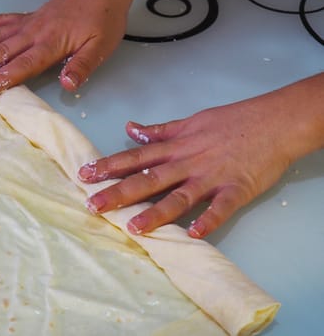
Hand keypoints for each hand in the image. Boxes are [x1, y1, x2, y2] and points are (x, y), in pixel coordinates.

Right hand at [0, 0, 139, 96]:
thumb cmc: (103, 20)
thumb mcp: (100, 47)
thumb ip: (82, 66)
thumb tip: (67, 85)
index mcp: (50, 44)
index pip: (22, 65)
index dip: (2, 78)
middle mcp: (34, 33)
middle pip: (0, 52)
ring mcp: (28, 23)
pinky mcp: (27, 16)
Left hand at [78, 75, 323, 237]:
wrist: (272, 121)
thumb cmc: (230, 121)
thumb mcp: (189, 121)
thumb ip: (159, 130)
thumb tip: (130, 129)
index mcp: (175, 146)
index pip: (135, 157)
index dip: (109, 165)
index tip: (84, 174)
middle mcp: (187, 162)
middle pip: (148, 178)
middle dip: (119, 192)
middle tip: (93, 205)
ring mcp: (210, 177)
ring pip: (179, 197)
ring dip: (156, 212)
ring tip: (133, 226)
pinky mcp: (235, 189)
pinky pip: (220, 207)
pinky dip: (208, 220)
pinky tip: (194, 234)